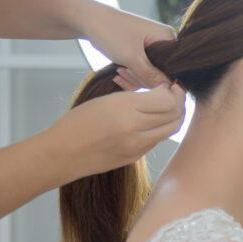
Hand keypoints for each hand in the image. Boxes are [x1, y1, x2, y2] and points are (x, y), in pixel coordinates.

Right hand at [46, 82, 185, 177]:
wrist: (62, 153)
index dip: (174, 91)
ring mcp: (137, 146)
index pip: (168, 100)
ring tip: (167, 105)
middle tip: (175, 93)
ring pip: (170, 130)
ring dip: (174, 116)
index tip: (170, 84)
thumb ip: (135, 96)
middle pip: (175, 116)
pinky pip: (157, 140)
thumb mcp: (106, 99)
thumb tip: (161, 92)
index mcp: (126, 109)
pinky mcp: (136, 157)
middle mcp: (135, 129)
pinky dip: (160, 128)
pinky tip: (152, 120)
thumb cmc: (78, 121)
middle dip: (180, 102)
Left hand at [79, 1, 175, 88]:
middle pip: (163, 74)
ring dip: (134, 78)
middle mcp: (163, 43)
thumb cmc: (111, 31)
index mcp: (167, 38)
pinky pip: (142, 73)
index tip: (141, 78)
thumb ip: (151, 75)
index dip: (161, 79)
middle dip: (143, 78)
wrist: (87, 19)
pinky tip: (118, 74)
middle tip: (124, 71)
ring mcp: (152, 50)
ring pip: (151, 76)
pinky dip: (130, 77)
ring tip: (119, 71)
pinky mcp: (141, 55)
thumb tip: (169, 92)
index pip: (175, 68)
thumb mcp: (132, 57)